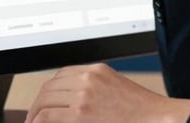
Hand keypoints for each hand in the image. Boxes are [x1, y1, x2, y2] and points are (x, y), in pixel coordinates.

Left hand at [24, 64, 189, 122]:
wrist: (157, 119)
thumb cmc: (141, 112)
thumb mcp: (115, 89)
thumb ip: (94, 91)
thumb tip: (72, 105)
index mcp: (96, 71)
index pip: (60, 75)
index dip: (47, 91)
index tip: (42, 104)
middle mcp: (87, 80)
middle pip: (49, 88)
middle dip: (36, 105)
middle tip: (32, 119)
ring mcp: (83, 96)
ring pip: (44, 103)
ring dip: (35, 116)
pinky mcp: (80, 115)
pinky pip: (48, 118)